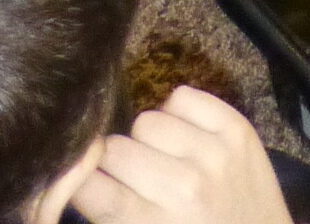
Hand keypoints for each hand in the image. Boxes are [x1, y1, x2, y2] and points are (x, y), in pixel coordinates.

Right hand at [72, 89, 290, 223]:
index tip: (87, 184)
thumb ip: (111, 213)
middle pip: (115, 149)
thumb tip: (71, 177)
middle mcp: (185, 187)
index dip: (81, 182)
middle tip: (133, 182)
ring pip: (146, 121)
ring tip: (163, 163)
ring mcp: (215, 154)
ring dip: (147, 142)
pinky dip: (177, 115)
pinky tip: (186, 141)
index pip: (91, 186)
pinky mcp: (237, 128)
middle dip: (115, 165)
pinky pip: (181, 96)